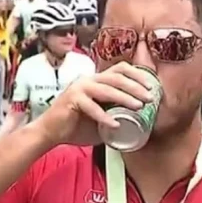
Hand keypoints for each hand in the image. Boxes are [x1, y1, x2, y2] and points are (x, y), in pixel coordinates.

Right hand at [34, 62, 153, 146]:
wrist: (50, 132)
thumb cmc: (76, 125)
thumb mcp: (102, 119)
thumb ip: (116, 115)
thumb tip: (139, 122)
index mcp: (97, 81)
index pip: (120, 69)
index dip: (137, 75)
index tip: (151, 87)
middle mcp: (89, 80)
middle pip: (116, 77)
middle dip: (136, 86)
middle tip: (149, 98)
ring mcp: (79, 88)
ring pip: (106, 89)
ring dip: (124, 97)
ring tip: (138, 106)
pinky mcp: (71, 100)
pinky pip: (91, 107)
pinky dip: (104, 117)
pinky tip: (115, 125)